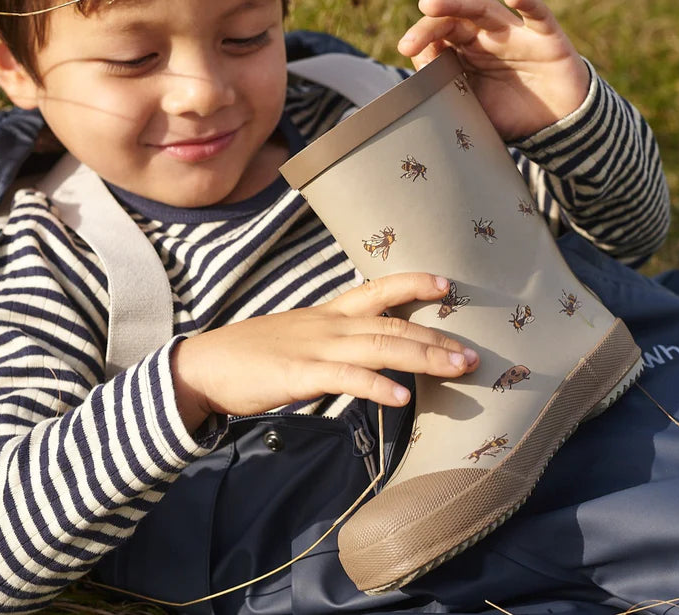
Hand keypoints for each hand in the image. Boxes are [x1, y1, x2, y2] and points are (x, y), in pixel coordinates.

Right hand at [171, 273, 479, 430]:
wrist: (204, 365)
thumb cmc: (252, 354)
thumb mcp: (298, 336)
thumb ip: (333, 341)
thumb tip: (364, 350)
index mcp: (328, 313)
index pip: (378, 289)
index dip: (414, 282)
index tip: (447, 282)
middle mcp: (328, 324)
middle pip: (391, 324)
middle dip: (436, 337)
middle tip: (474, 354)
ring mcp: (314, 347)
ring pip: (378, 346)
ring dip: (422, 357)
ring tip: (458, 369)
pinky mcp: (298, 375)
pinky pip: (344, 378)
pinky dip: (376, 386)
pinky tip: (401, 398)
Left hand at [397, 0, 590, 140]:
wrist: (554, 125)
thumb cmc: (508, 113)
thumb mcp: (470, 104)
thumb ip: (446, 88)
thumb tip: (417, 72)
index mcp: (467, 51)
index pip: (439, 35)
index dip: (422, 37)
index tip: (405, 48)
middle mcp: (488, 37)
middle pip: (455, 19)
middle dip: (431, 21)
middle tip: (414, 28)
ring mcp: (516, 34)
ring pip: (485, 10)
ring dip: (458, 3)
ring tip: (432, 3)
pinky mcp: (547, 39)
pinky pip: (538, 16)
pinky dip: (528, 3)